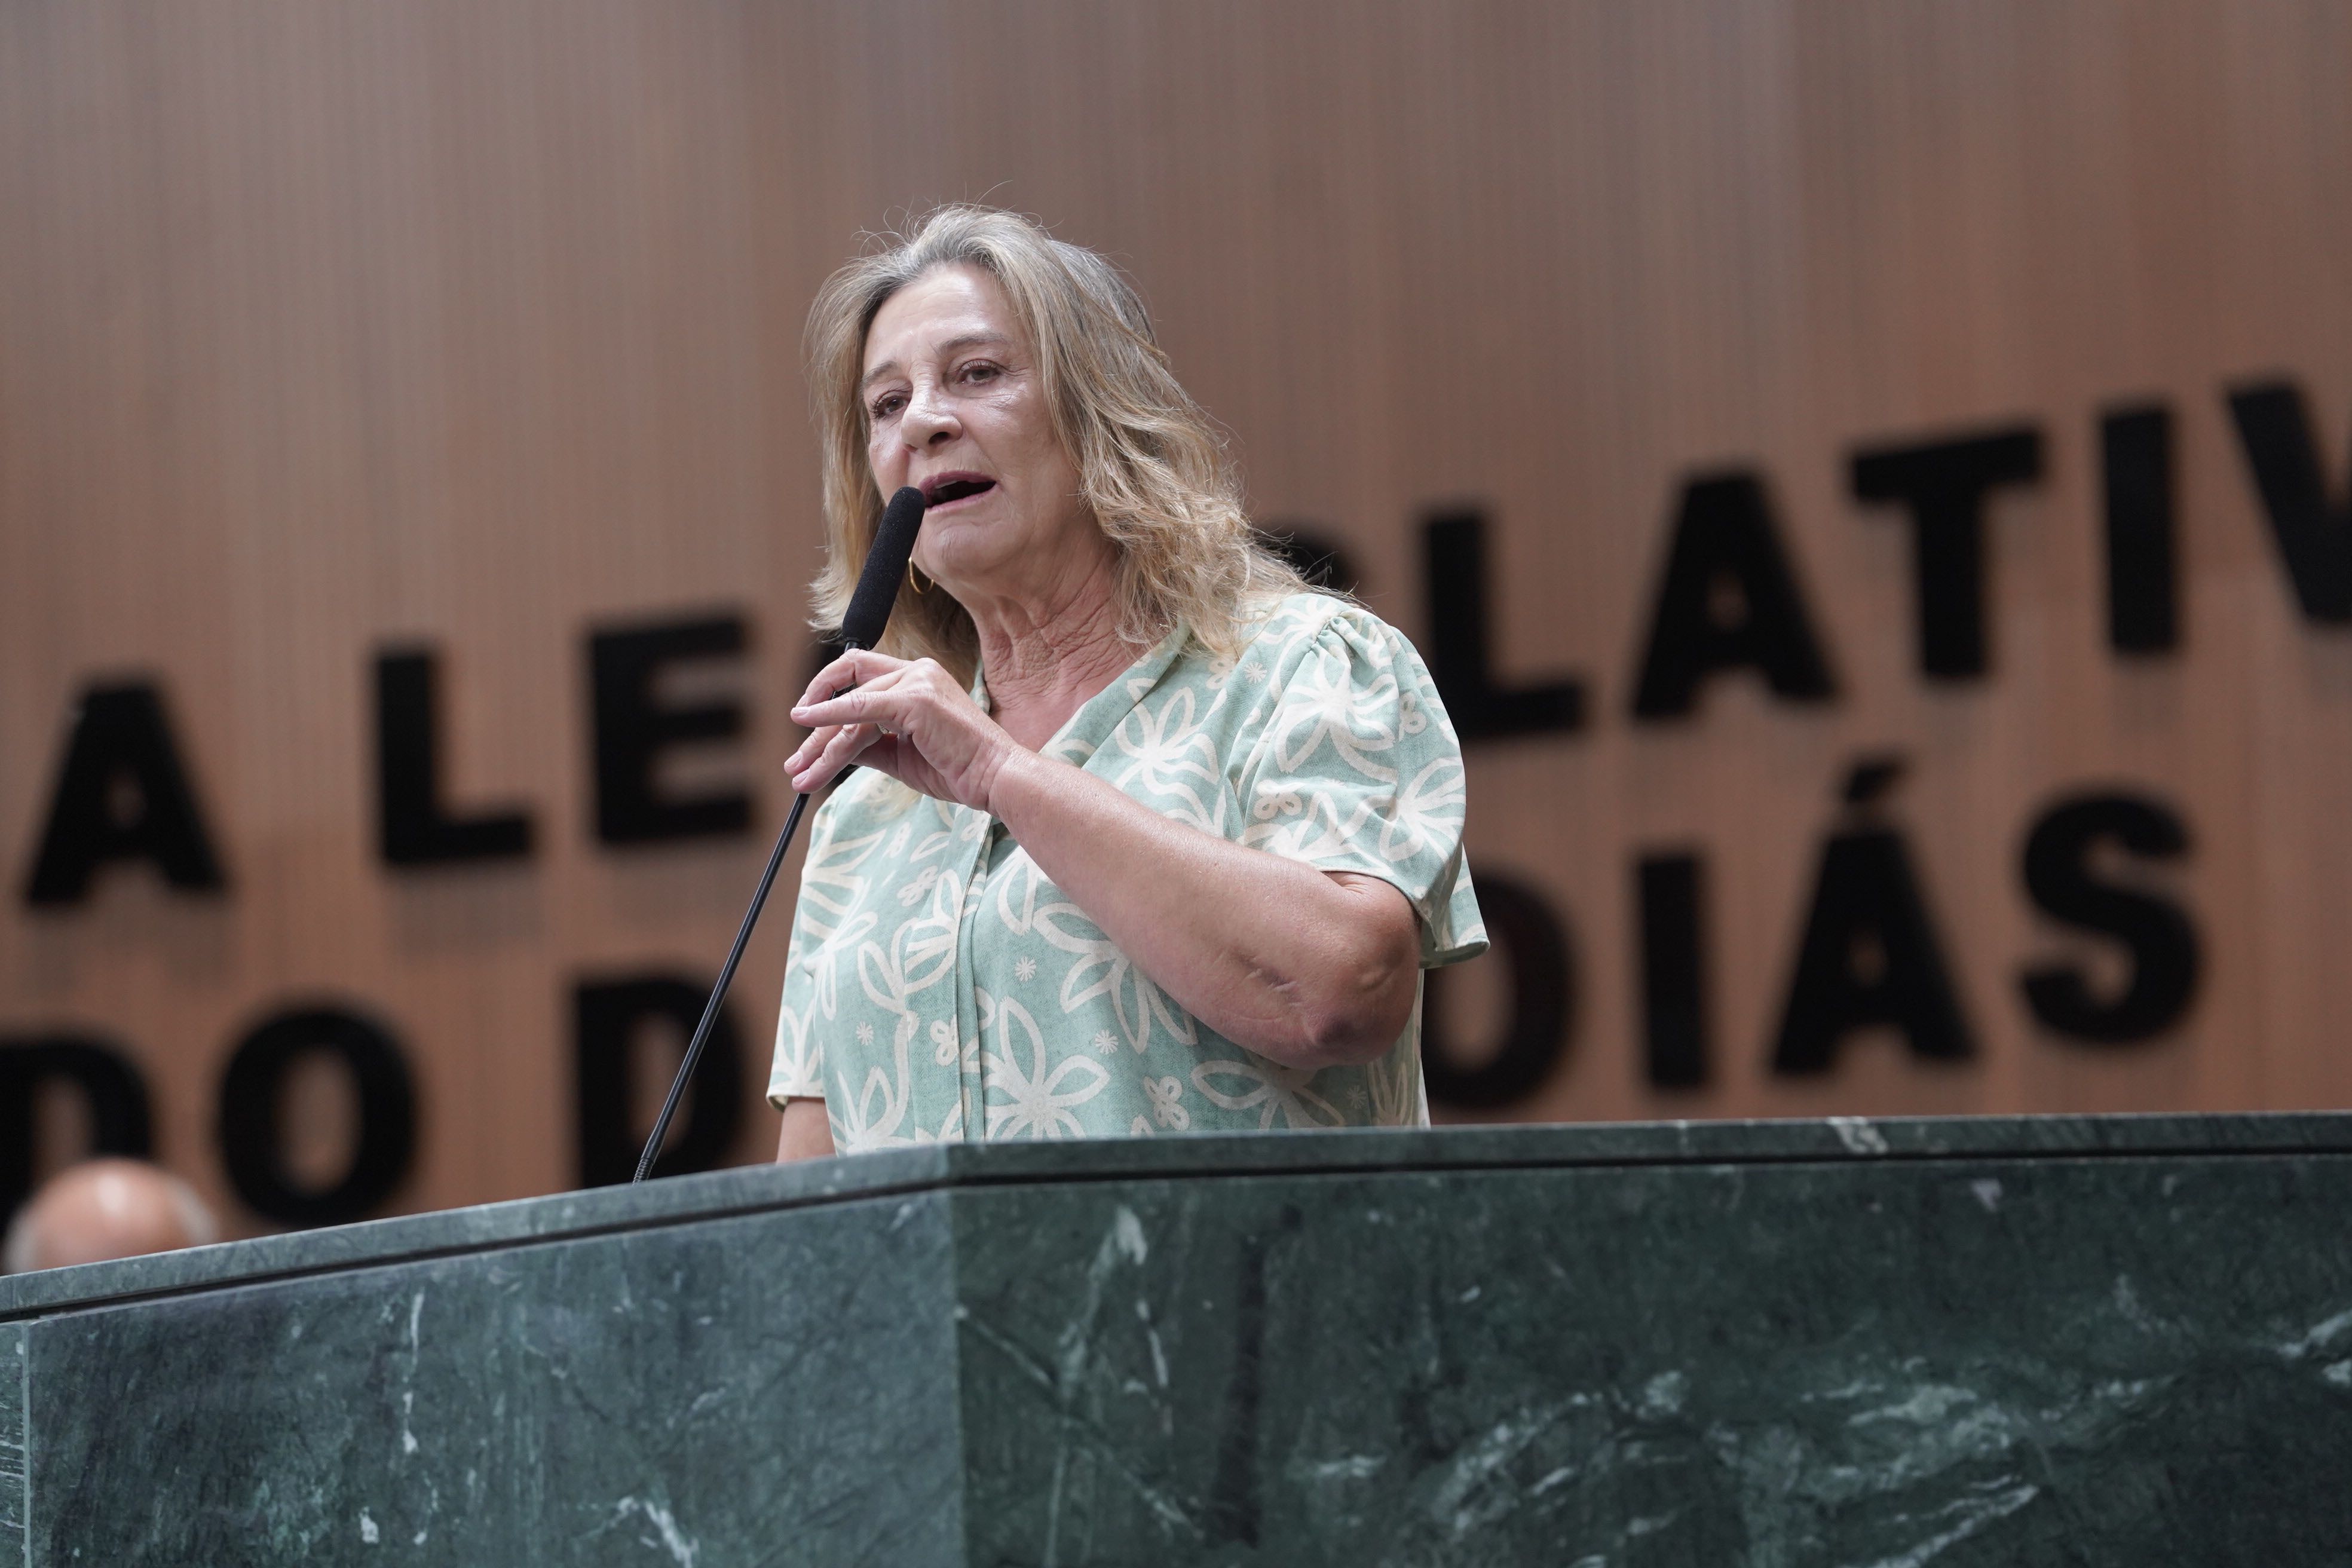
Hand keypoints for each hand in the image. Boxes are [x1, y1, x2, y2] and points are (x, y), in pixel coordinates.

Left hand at [787, 649, 1021, 808]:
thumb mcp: (902, 755)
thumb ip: (869, 744)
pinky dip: (830, 717)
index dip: (827, 695)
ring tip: (800, 775)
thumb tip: (832, 749)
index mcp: (918, 678)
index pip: (860, 676)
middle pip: (847, 690)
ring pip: (850, 710)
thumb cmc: (958, 768)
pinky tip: (806, 726)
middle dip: (816, 731)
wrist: (994, 778)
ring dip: (821, 745)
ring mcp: (916, 681)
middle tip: (794, 765)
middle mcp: (916, 671)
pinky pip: (860, 708)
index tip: (806, 725)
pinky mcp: (914, 699)